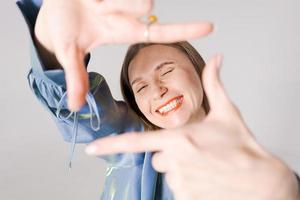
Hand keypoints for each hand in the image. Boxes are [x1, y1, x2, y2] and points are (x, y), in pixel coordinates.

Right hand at [35, 0, 212, 110]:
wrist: (50, 11)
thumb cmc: (62, 30)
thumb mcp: (69, 53)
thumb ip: (76, 76)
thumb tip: (76, 106)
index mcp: (123, 32)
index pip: (160, 32)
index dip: (184, 30)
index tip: (210, 27)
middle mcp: (125, 13)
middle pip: (143, 6)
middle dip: (126, 5)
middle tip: (114, 8)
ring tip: (95, 2)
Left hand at [85, 55, 299, 199]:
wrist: (262, 181)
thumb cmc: (243, 147)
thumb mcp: (227, 113)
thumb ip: (214, 85)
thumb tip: (216, 60)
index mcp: (179, 139)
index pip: (137, 142)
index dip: (112, 145)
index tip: (92, 149)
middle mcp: (176, 162)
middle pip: (157, 158)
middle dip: (170, 155)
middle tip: (194, 153)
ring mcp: (181, 183)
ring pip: (168, 174)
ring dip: (180, 170)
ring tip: (204, 166)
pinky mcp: (187, 198)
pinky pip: (178, 190)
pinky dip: (188, 185)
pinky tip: (205, 179)